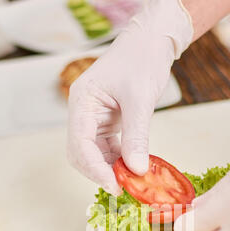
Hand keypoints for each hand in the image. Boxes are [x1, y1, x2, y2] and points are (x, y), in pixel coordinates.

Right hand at [68, 0, 192, 194]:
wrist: (150, 42)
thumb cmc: (142, 60)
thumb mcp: (140, 99)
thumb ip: (136, 136)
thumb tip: (136, 170)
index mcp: (82, 102)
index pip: (80, 144)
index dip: (95, 169)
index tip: (115, 186)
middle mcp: (83, 113)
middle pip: (81, 154)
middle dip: (100, 172)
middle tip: (123, 188)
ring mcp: (93, 119)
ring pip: (94, 154)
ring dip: (110, 169)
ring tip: (131, 180)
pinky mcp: (106, 123)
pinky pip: (107, 149)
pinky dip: (118, 160)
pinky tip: (133, 167)